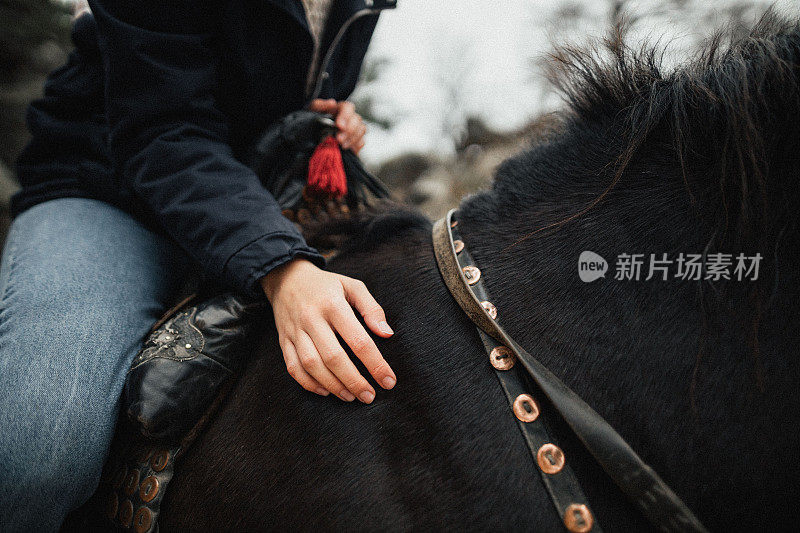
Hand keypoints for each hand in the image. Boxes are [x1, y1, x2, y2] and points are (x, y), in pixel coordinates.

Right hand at [260, 258, 395, 402]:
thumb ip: (371, 309)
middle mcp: (312, 319)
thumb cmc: (326, 285)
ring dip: (333, 386)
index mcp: (333, 305)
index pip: (358, 340)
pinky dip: (309, 383)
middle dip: (354, 381)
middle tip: (369, 396)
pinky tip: (325, 391)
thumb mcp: (352, 286)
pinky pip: (293, 367)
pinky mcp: (284, 341)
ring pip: (312, 365)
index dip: (375, 364)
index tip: (388, 380)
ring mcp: (295, 331)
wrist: (286, 278)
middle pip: (334, 357)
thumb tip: (387, 333)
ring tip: (350, 396)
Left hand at [309, 99, 366, 153]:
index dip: (346, 115)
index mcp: (339, 108)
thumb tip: (332, 103)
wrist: (312, 135)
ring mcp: (354, 129)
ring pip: (361, 130)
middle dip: (349, 130)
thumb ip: (319, 105)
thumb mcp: (312, 110)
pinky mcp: (355, 141)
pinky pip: (361, 142)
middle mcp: (349, 117)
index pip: (348, 107)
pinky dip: (356, 146)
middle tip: (339, 139)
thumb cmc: (314, 121)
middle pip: (357, 120)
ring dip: (353, 139)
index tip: (339, 125)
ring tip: (342, 145)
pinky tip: (347, 149)